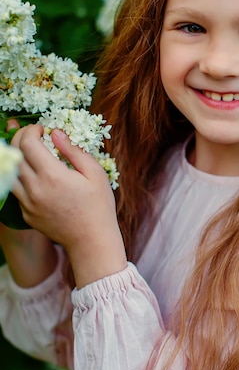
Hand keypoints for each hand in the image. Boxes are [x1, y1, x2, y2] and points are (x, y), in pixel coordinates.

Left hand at [11, 124, 126, 286]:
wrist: (91, 240)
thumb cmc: (98, 205)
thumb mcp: (94, 172)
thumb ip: (72, 150)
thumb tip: (55, 132)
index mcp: (52, 176)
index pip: (27, 143)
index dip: (31, 130)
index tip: (41, 129)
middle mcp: (35, 189)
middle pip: (14, 155)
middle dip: (19, 138)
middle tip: (32, 135)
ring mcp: (28, 203)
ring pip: (10, 173)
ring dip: (15, 157)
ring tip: (27, 151)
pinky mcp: (26, 214)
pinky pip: (16, 190)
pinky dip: (21, 177)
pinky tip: (34, 173)